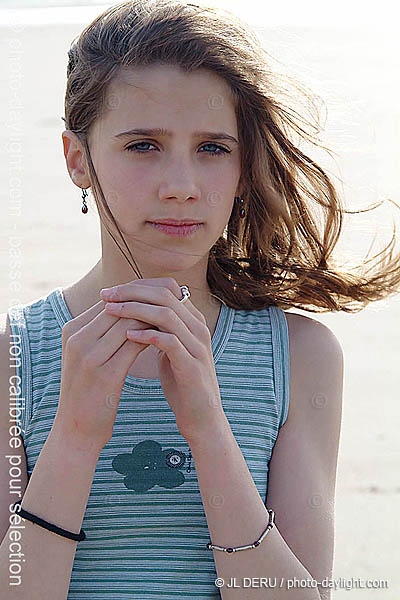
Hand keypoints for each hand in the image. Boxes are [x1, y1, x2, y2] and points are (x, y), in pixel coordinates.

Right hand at [55, 294, 156, 451]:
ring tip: (171, 319)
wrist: (76, 429)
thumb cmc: (87, 389)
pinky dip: (152, 339)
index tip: (157, 298)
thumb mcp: (88, 354)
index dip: (135, 297)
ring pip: (129, 325)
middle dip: (146, 305)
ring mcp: (89, 357)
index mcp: (71, 330)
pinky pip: (135, 346)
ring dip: (152, 320)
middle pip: (119, 309)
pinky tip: (167, 340)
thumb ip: (102, 331)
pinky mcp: (105, 375)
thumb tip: (133, 307)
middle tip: (170, 304)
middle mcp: (77, 339)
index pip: (108, 302)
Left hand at [101, 277, 225, 442]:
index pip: (165, 289)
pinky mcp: (192, 365)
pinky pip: (169, 341)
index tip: (110, 291)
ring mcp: (198, 345)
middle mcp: (198, 328)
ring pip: (167, 314)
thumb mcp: (170, 349)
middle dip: (132, 292)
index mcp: (193, 321)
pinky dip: (147, 335)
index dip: (136, 286)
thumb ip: (160, 329)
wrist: (201, 417)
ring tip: (111, 311)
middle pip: (165, 295)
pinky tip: (126, 336)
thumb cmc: (181, 382)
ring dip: (135, 310)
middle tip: (106, 295)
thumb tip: (135, 313)